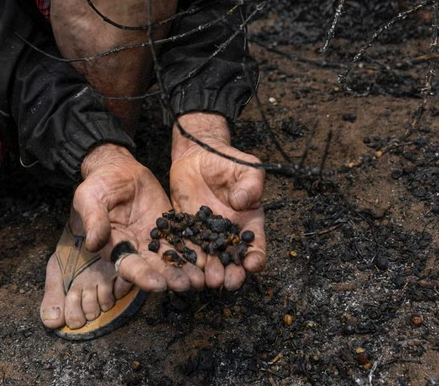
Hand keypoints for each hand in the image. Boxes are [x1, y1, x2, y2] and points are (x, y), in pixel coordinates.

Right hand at [73, 144, 202, 293]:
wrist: (118, 168)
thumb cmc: (99, 183)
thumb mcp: (90, 197)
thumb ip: (94, 220)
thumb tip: (93, 244)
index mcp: (115, 246)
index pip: (130, 266)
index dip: (143, 277)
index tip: (158, 285)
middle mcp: (136, 249)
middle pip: (154, 268)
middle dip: (170, 278)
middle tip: (187, 285)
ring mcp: (154, 240)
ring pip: (171, 259)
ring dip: (185, 270)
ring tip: (200, 278)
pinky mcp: (169, 228)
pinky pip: (183, 241)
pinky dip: (195, 250)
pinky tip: (208, 258)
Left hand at [168, 113, 265, 289]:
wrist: (198, 155)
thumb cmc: (227, 161)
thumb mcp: (247, 167)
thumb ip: (251, 184)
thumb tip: (242, 202)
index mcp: (249, 222)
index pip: (256, 245)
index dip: (256, 258)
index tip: (252, 265)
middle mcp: (228, 234)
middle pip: (232, 260)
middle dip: (231, 273)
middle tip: (226, 282)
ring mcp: (206, 235)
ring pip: (209, 259)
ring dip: (208, 273)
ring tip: (205, 281)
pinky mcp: (186, 230)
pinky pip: (185, 247)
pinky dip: (185, 260)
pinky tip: (183, 268)